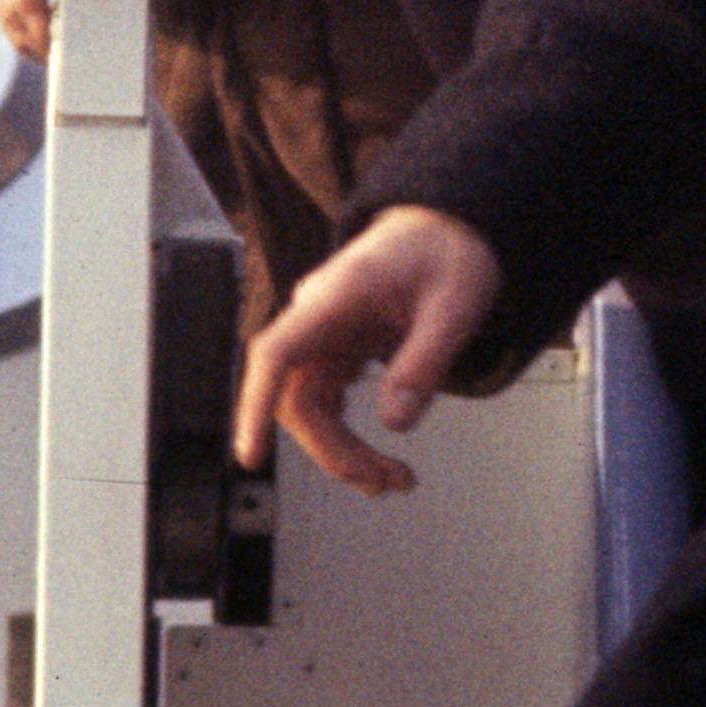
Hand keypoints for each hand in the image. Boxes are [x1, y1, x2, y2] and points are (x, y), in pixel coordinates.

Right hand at [233, 205, 503, 494]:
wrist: (451, 222)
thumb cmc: (451, 251)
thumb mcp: (455, 306)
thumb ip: (424, 361)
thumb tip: (396, 422)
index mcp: (337, 297)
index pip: (277, 354)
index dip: (255, 406)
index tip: (249, 454)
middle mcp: (317, 317)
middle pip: (298, 398)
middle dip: (336, 452)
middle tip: (388, 484)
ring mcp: (324, 334)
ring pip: (310, 407)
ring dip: (343, 450)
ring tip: (392, 480)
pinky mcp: (337, 347)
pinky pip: (326, 400)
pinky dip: (348, 434)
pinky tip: (377, 456)